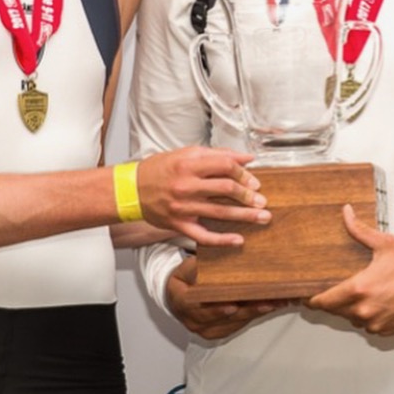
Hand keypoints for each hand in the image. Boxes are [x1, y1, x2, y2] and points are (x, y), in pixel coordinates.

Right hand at [136, 146, 269, 246]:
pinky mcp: (178, 224)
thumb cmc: (160, 169)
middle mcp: (186, 186)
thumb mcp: (186, 154)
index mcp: (189, 164)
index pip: (225, 166)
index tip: (255, 181)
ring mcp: (183, 207)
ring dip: (245, 216)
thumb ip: (217, 154)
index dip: (244, 173)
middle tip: (263, 201)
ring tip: (263, 217)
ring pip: (220, 213)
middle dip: (249, 196)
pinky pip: (203, 236)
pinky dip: (222, 240)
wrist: (131, 189)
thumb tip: (246, 158)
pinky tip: (238, 240)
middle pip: (226, 189)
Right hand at [166, 256, 292, 338]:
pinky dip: (256, 314)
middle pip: (224, 318)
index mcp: (183, 304)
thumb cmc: (184, 280)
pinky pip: (240, 324)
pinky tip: (271, 305)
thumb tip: (220, 255)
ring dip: (257, 311)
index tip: (232, 306)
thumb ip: (199, 266)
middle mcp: (195, 321)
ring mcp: (208, 329)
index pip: (199, 308)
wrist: (179, 296)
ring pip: (236, 322)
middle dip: (248, 309)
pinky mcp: (221, 332)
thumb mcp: (186, 268)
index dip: (216, 308)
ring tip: (277, 301)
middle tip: (267, 302)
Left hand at [305, 205, 393, 334]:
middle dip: (333, 302)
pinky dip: (368, 317)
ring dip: (352, 310)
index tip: (306, 297)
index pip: (324, 301)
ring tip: (362, 294)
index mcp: (359, 289)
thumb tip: (346, 214)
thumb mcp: (386, 244)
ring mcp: (374, 323)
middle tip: (335, 289)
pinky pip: (368, 326)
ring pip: (352, 319)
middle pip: (335, 312)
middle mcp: (364, 310)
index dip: (312, 300)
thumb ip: (360, 230)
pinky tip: (377, 303)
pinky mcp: (385, 331)